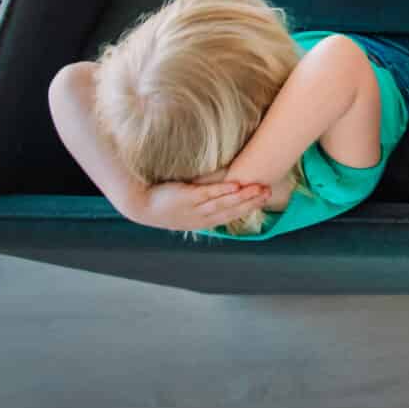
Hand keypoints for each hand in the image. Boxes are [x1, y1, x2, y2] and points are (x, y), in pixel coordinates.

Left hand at [129, 180, 269, 231]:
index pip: (231, 215)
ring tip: (259, 188)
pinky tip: (236, 185)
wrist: (140, 204)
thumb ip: (204, 201)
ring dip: (243, 197)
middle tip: (268, 193)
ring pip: (224, 203)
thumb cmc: (163, 203)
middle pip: (231, 210)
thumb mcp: (187, 207)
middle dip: (251, 202)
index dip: (249, 207)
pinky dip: (223, 191)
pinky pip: (208, 194)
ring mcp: (195, 208)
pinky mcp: (187, 197)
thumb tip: (220, 191)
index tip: (264, 198)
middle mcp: (202, 217)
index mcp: (203, 221)